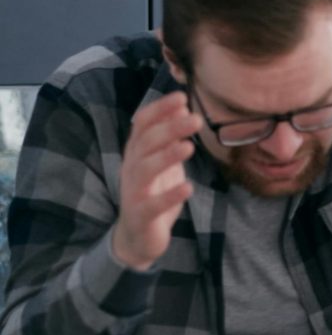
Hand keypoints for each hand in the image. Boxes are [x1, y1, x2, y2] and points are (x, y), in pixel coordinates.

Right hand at [111, 92, 201, 270]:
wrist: (137, 236)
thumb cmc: (154, 192)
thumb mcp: (162, 162)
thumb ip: (169, 138)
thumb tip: (182, 108)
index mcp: (137, 152)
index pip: (142, 123)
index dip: (159, 109)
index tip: (182, 97)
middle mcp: (132, 168)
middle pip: (146, 143)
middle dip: (170, 128)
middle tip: (196, 119)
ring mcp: (134, 191)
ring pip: (145, 169)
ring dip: (167, 156)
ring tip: (189, 147)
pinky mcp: (142, 215)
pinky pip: (153, 204)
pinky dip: (170, 195)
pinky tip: (188, 187)